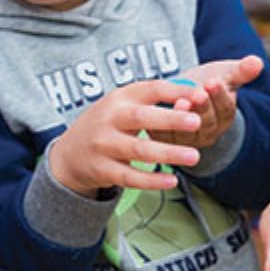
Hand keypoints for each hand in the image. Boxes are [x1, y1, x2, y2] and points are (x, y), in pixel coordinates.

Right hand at [47, 80, 208, 196]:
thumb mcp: (123, 105)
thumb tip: (194, 93)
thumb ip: (154, 100)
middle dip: (170, 119)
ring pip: (138, 150)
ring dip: (168, 153)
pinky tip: (171, 181)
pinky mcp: (102, 170)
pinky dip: (151, 180)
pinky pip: (130, 177)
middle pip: (141, 117)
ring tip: (194, 156)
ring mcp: (104, 145)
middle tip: (197, 121)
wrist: (69, 154)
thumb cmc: (108, 125)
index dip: (175, 91)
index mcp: (120, 98)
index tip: (200, 94)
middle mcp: (110, 119)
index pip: (150, 89)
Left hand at [148, 55, 265, 149]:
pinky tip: (159, 113)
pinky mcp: (168, 141)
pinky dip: (164, 128)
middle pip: (208, 121)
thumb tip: (258, 61)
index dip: (219, 95)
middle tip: (197, 93)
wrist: (182, 94)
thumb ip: (240, 71)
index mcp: (225, 114)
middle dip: (203, 107)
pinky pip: (167, 138)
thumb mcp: (224, 75)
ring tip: (181, 103)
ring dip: (184, 117)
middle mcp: (210, 131)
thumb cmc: (206, 83)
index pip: (225, 107)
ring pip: (189, 132)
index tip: (214, 82)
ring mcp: (189, 138)